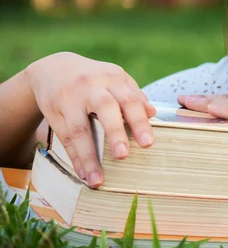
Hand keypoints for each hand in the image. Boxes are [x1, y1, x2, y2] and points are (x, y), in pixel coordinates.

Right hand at [25, 52, 155, 186]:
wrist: (54, 68)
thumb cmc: (95, 79)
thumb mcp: (115, 79)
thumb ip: (134, 95)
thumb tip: (153, 113)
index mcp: (113, 79)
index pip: (129, 100)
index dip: (139, 121)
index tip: (148, 143)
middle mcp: (91, 86)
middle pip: (104, 108)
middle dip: (115, 133)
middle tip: (124, 156)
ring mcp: (70, 99)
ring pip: (79, 129)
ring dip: (89, 157)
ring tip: (98, 180)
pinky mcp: (54, 111)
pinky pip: (65, 138)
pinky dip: (75, 158)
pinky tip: (83, 174)